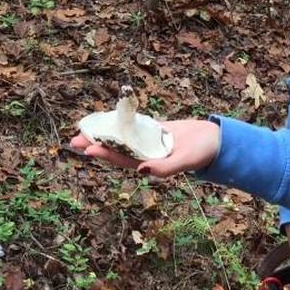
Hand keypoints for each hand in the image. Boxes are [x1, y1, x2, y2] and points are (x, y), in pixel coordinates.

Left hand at [70, 119, 221, 177]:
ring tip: (83, 130)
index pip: (123, 159)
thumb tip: (142, 170)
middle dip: (96, 145)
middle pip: (115, 149)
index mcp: (150, 163)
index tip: (89, 148)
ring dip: (103, 134)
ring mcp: (148, 142)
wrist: (216, 140)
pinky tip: (105, 119)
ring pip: (121, 138)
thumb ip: (166, 168)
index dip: (105, 154)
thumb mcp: (185, 160)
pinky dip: (119, 123)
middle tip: (73, 141)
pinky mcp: (153, 130)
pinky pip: (132, 127)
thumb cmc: (203, 152)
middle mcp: (145, 154)